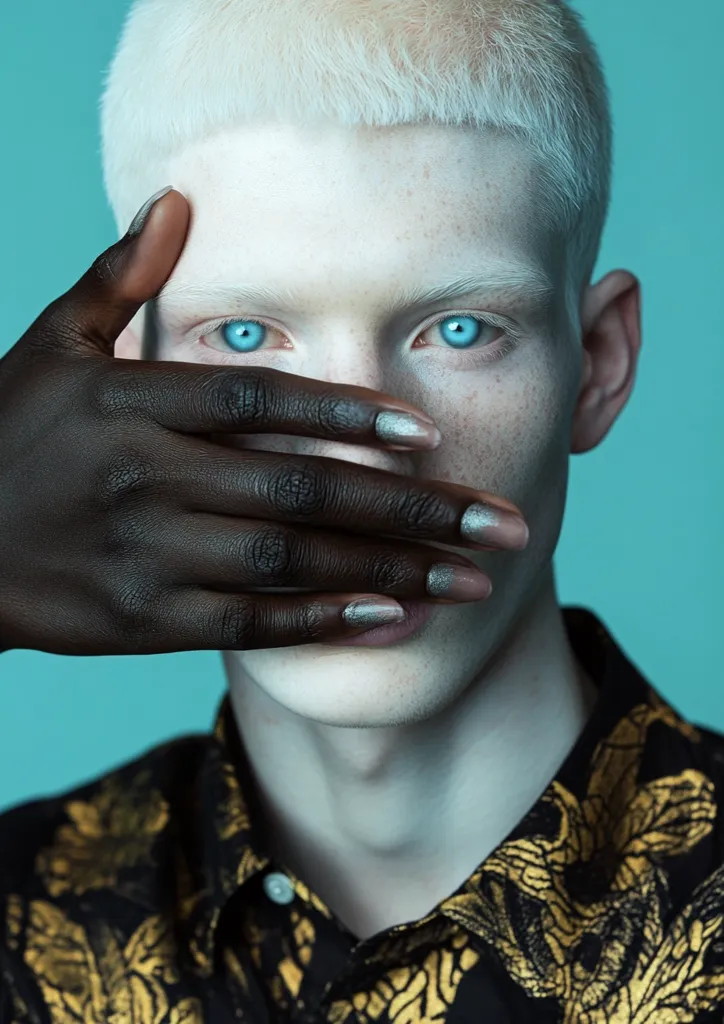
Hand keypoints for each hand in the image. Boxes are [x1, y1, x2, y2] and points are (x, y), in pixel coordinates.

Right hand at [0, 187, 528, 654]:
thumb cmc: (9, 437)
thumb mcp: (49, 345)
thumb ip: (119, 279)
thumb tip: (176, 199)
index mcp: (132, 403)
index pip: (259, 400)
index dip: (347, 413)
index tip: (429, 435)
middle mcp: (147, 478)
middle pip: (302, 488)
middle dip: (412, 510)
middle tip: (501, 524)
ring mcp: (149, 554)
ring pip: (290, 561)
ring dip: (390, 571)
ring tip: (473, 578)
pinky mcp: (146, 618)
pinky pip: (248, 620)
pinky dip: (322, 619)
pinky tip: (392, 617)